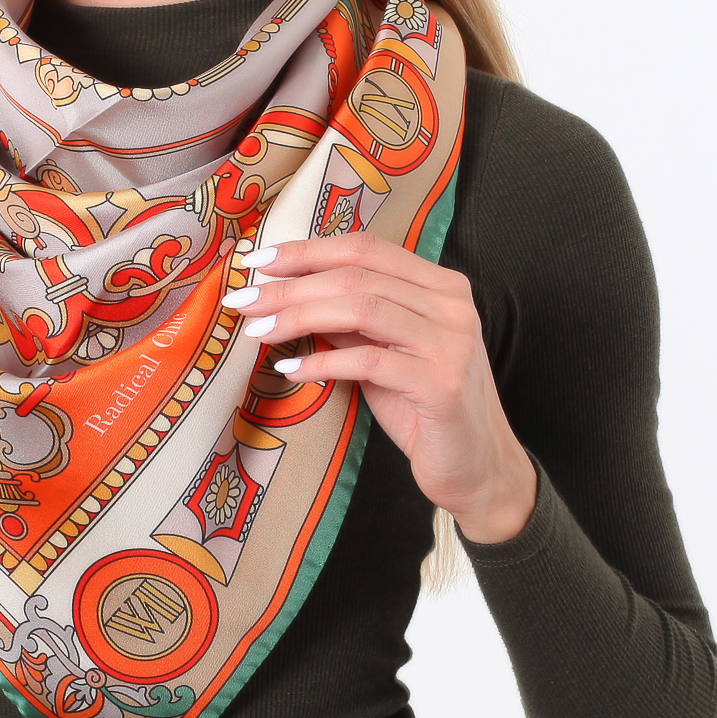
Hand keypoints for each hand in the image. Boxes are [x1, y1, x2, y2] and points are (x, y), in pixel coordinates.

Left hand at [223, 232, 537, 543]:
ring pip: (362, 308)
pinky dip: (323, 363)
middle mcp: (451, 305)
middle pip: (358, 275)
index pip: (366, 249)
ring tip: (258, 329)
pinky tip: (290, 370)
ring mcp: (451, 343)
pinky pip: (369, 361)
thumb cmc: (421, 409)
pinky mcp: (441, 385)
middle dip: (291, 285)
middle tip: (243, 299)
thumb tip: (287, 293)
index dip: (308, 250)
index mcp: (440, 286)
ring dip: (300, 316)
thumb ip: (347, 321)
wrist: (473, 468)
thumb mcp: (381, 354)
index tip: (257, 261)